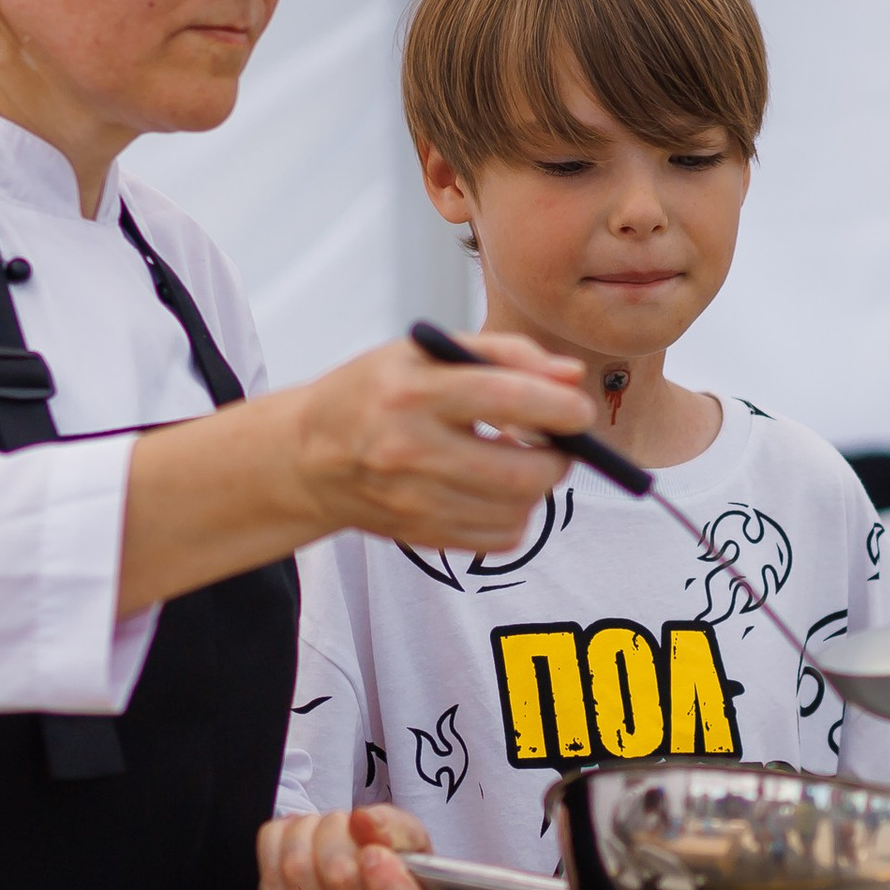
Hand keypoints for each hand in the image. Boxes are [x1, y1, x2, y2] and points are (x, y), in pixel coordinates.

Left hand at [233, 803, 452, 889]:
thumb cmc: (388, 871)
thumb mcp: (411, 846)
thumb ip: (398, 829)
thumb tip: (364, 822)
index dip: (387, 880)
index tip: (372, 852)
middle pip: (341, 877)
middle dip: (338, 830)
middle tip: (346, 824)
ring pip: (297, 867)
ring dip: (308, 829)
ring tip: (323, 830)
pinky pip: (269, 866)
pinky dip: (281, 837)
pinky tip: (300, 841)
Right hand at [290, 331, 593, 556]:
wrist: (309, 456)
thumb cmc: (378, 392)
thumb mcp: (428, 352)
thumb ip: (505, 354)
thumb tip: (570, 377)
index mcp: (412, 391)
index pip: (504, 399)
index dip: (558, 407)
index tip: (579, 409)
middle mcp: (408, 450)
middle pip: (520, 471)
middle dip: (559, 458)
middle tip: (559, 443)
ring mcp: (412, 501)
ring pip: (516, 509)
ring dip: (538, 486)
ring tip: (521, 460)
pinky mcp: (421, 535)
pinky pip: (500, 538)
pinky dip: (517, 515)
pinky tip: (498, 490)